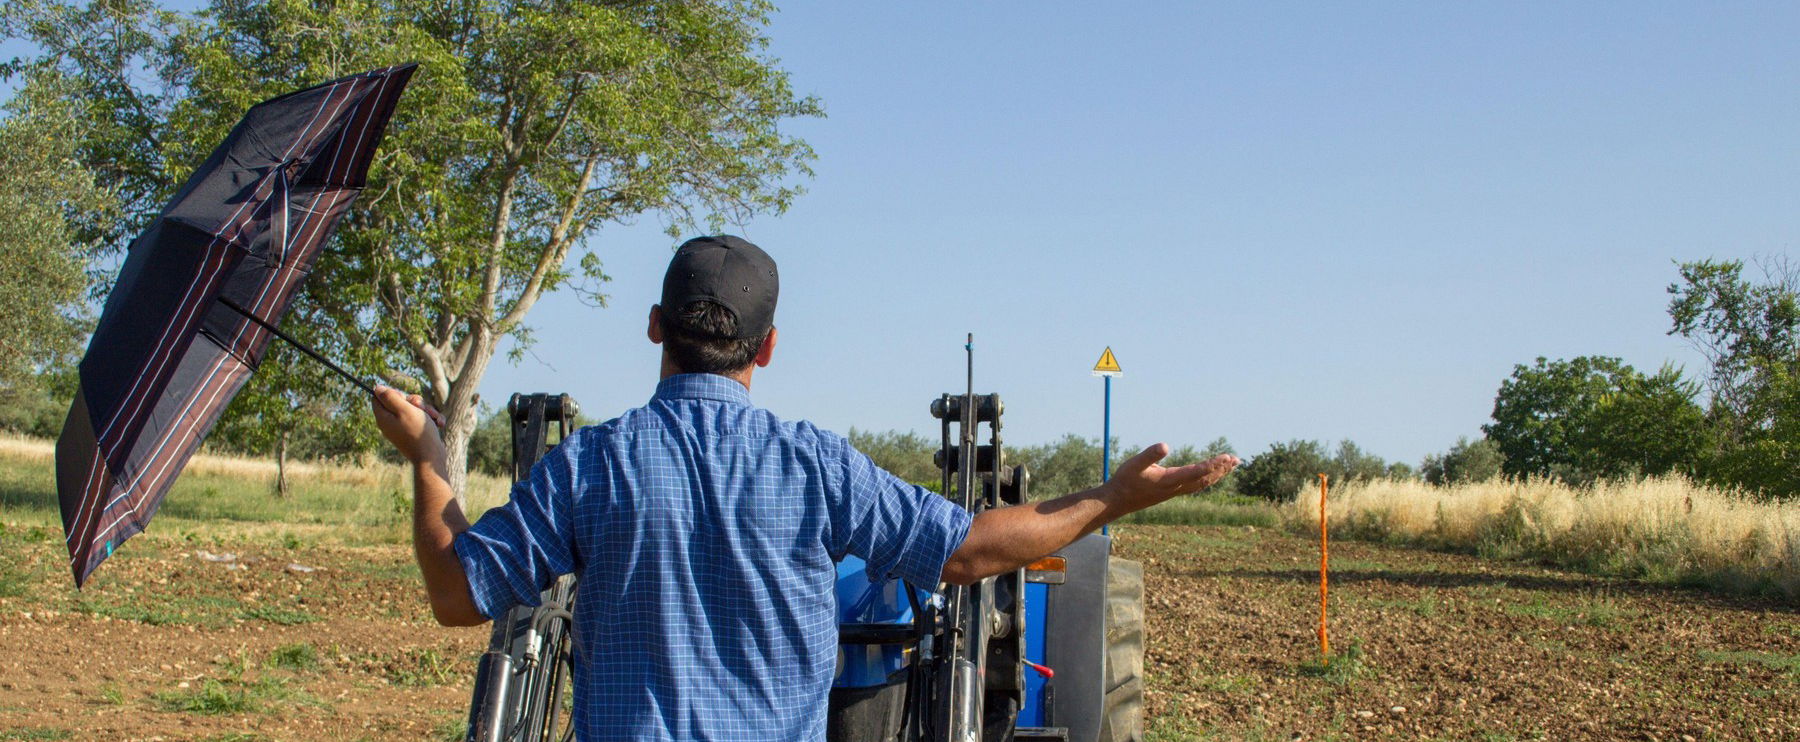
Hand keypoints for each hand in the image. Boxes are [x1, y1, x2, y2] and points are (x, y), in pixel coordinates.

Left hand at [371, 385, 446, 463]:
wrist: (431, 456)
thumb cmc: (417, 432)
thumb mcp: (404, 410)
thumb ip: (390, 397)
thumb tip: (377, 388)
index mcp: (383, 417)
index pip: (378, 397)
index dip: (392, 393)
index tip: (403, 397)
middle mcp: (391, 422)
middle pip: (399, 401)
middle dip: (414, 401)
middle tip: (420, 408)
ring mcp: (403, 428)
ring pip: (414, 409)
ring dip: (426, 410)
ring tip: (433, 419)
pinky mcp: (414, 431)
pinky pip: (421, 419)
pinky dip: (430, 419)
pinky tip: (438, 424)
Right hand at [1103, 444, 1239, 511]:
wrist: (1117, 501)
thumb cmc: (1125, 480)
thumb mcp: (1134, 464)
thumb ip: (1150, 455)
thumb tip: (1165, 445)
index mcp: (1169, 480)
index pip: (1196, 472)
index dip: (1212, 465)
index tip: (1226, 457)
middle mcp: (1175, 488)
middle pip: (1204, 479)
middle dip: (1221, 469)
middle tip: (1237, 460)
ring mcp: (1174, 491)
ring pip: (1201, 483)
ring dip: (1217, 475)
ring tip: (1231, 466)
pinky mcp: (1171, 492)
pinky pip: (1195, 485)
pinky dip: (1207, 478)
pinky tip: (1210, 474)